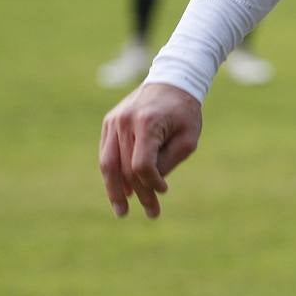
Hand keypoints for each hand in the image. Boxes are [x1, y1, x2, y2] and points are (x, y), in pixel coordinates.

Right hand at [99, 83, 203, 218]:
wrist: (172, 81)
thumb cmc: (185, 112)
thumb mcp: (188, 138)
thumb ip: (169, 161)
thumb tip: (151, 185)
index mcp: (147, 124)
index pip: (141, 165)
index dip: (151, 183)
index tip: (164, 191)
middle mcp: (125, 122)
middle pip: (124, 168)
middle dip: (138, 194)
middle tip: (151, 214)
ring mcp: (113, 122)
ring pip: (108, 164)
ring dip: (115, 190)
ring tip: (122, 211)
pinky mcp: (109, 122)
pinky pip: (107, 153)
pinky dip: (112, 173)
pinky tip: (120, 191)